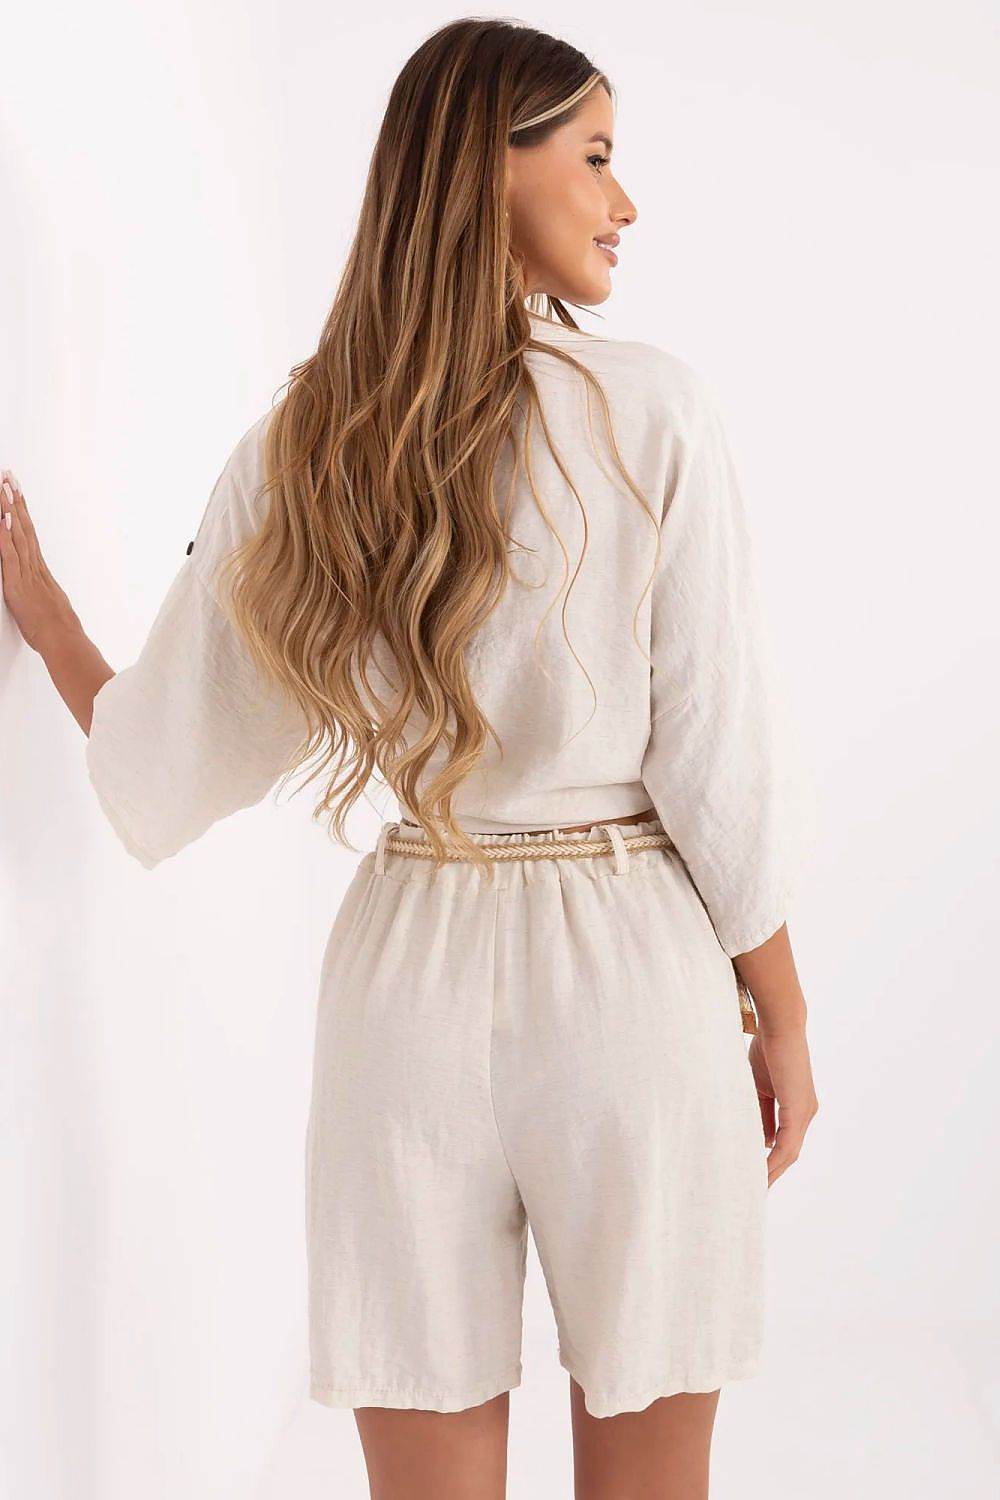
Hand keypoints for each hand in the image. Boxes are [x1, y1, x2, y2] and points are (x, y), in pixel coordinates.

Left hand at [0, 469, 79, 651]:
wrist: (65, 642)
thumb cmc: (58, 631)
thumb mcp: (49, 606)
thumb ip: (42, 591)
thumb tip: (41, 588)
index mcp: (40, 572)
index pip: (29, 534)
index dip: (22, 512)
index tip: (18, 492)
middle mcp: (34, 568)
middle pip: (24, 527)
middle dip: (16, 501)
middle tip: (10, 477)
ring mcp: (27, 575)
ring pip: (17, 535)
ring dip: (10, 510)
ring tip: (5, 487)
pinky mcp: (17, 585)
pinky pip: (10, 556)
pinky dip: (6, 536)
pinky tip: (3, 519)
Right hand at [747, 1025, 818, 1188]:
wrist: (780, 1026)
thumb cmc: (768, 1049)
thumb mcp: (760, 1087)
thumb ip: (761, 1112)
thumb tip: (761, 1140)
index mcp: (797, 1108)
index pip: (784, 1143)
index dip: (770, 1161)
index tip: (753, 1175)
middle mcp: (806, 1114)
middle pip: (788, 1154)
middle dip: (771, 1173)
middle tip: (753, 1191)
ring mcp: (805, 1113)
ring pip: (789, 1153)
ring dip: (772, 1171)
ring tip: (754, 1188)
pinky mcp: (798, 1109)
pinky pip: (786, 1143)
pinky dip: (773, 1160)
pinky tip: (761, 1172)